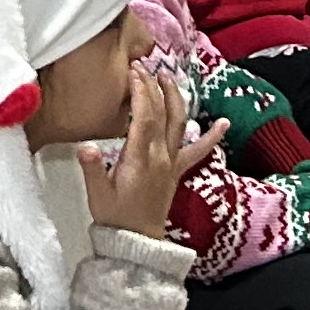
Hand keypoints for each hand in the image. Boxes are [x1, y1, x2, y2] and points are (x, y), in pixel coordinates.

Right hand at [77, 65, 226, 239]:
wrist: (136, 243)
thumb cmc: (115, 217)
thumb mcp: (98, 193)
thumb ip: (94, 168)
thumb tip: (86, 147)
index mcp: (141, 159)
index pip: (144, 116)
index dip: (141, 91)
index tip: (134, 71)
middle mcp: (161, 157)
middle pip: (162, 114)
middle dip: (153, 87)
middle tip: (143, 66)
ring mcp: (172, 162)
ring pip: (180, 124)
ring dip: (176, 98)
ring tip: (169, 77)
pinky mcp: (177, 170)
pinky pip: (198, 151)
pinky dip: (212, 137)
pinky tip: (224, 123)